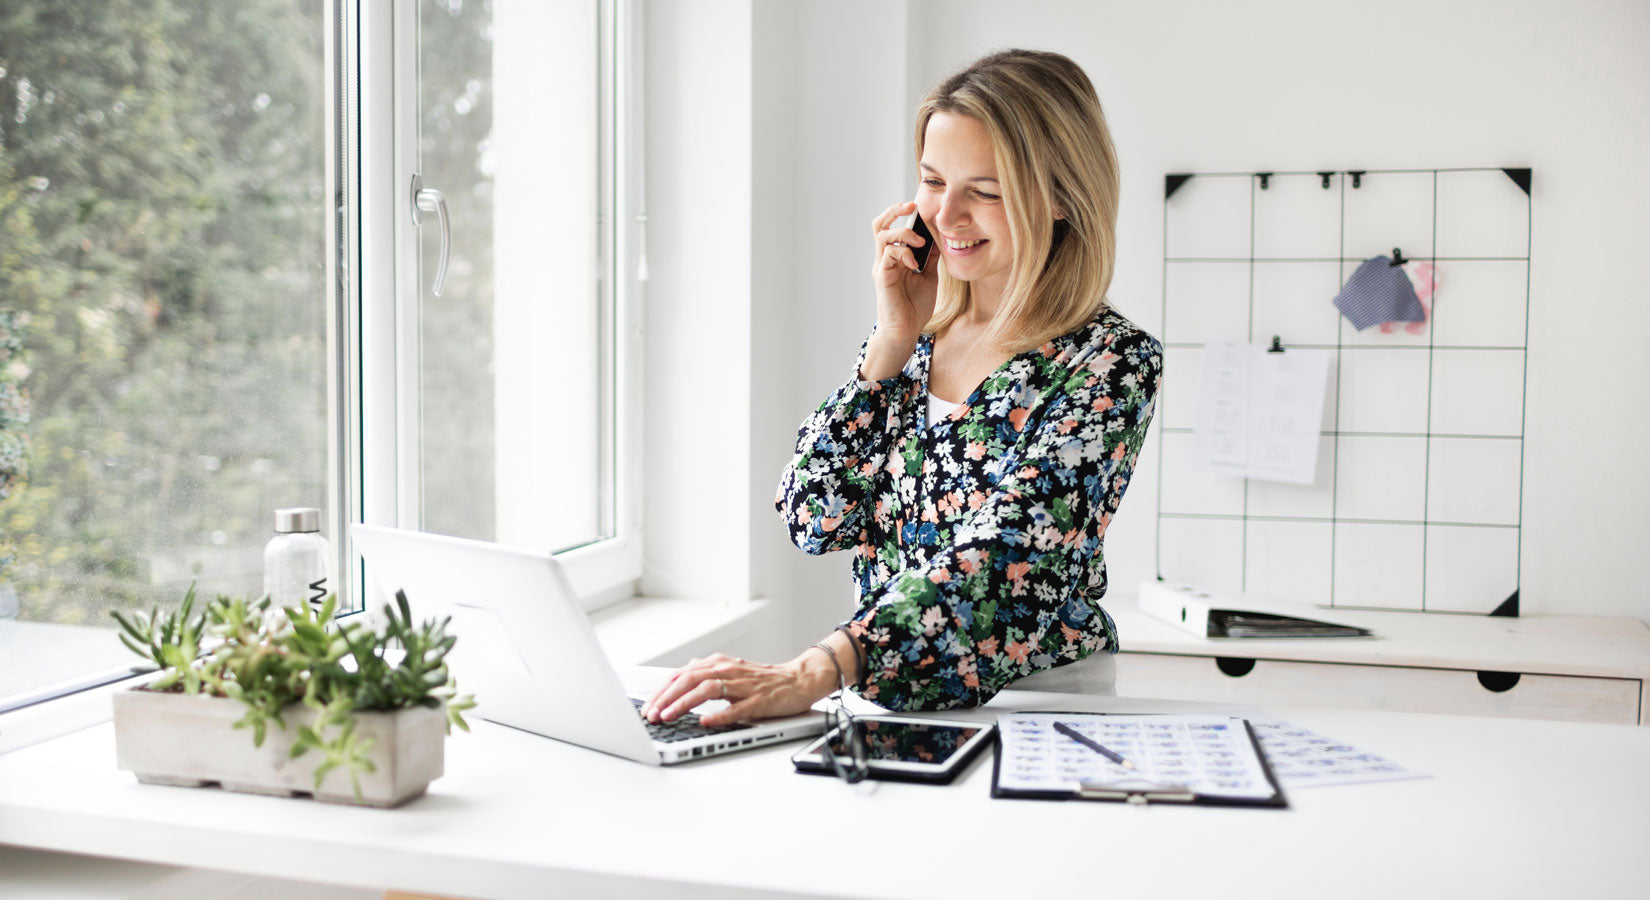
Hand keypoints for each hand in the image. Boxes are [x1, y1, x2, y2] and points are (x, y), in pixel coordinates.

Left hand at [640, 651, 834, 728]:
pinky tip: (705, 722)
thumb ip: (706, 674)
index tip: (647, 708)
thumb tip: (680, 676)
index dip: (661, 691)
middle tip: (651, 715)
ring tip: (669, 716)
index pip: (682, 675)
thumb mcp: (730, 672)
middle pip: (689, 679)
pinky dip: (719, 715)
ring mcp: (744, 685)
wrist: (799, 679)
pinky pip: (737, 708)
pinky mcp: (760, 700)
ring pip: (708, 689)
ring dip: (684, 703)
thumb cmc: (763, 680)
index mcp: (718, 664)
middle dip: (666, 698)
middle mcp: (728, 670)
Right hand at [863, 200, 938, 378]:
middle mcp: (884, 259)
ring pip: (882, 234)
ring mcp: (881, 267)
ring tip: (920, 241)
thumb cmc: (915, 307)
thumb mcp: (929, 276)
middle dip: (895, 210)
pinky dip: (903, 252)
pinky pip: (888, 254)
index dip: (902, 213)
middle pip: (879, 224)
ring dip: (903, 233)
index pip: (892, 226)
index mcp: (894, 258)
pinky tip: (915, 262)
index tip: (920, 207)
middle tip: (911, 206)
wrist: (906, 331)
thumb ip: (930, 258)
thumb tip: (939, 238)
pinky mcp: (882, 277)